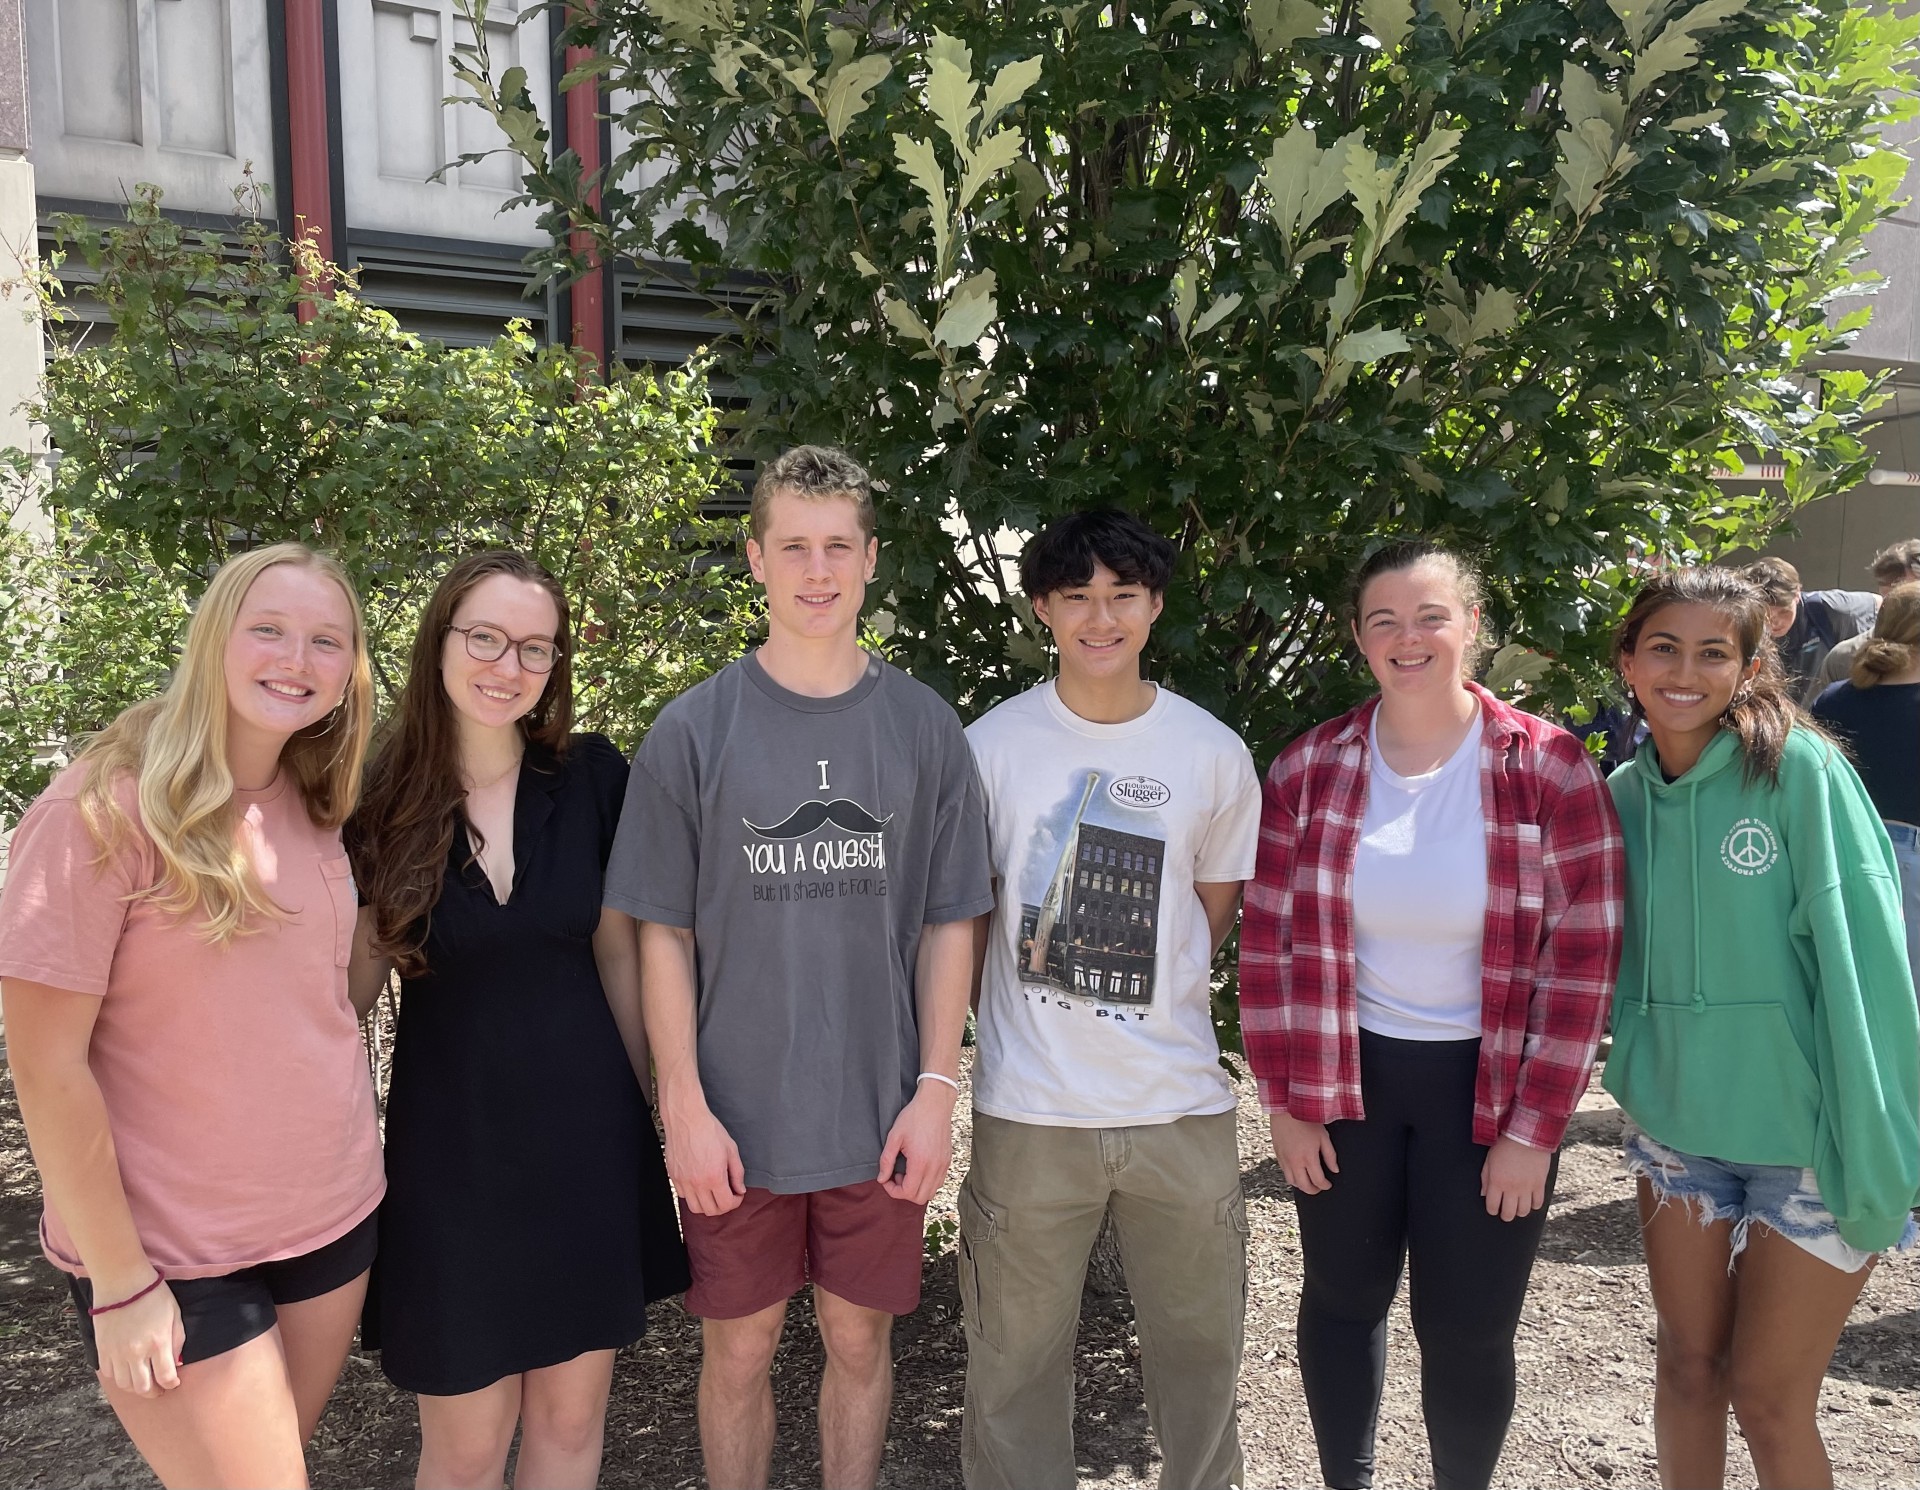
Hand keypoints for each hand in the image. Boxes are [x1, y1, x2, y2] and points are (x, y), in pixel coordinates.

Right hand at [91, 1275, 183, 1396]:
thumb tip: (175, 1362)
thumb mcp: (174, 1315)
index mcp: (158, 1343)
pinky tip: (127, 1370)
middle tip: (158, 1389)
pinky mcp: (102, 1350)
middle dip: (154, 1392)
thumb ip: (177, 1341)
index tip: (173, 1383)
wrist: (122, 1283)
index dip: (171, 1384)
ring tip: (143, 1381)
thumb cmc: (153, 1295)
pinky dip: (119, 1377)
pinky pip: (110, 1374)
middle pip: (143, 1388)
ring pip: (125, 1384)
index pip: (165, 1377)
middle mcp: (136, 1352)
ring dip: (136, 1387)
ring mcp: (117, 1353)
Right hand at [662, 1099, 745, 1215]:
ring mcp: (683, 1181)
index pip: (726, 1205)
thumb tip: (740, 1190)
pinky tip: (700, 1184)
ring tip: (713, 1192)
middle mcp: (697, 1182)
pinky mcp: (674, 1176)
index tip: (737, 1194)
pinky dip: (693, 1196)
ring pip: (695, 1208)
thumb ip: (737, 1173)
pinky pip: (684, 1196)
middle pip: (711, 1211)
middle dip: (723, 1206)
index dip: (736, 1202)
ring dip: (707, 1204)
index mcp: (714, 1176)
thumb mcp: (731, 1149)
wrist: (686, 1118)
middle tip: (727, 1195)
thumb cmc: (709, 1130)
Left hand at [878, 1082, 956, 1204]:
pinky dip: (927, 1183)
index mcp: (920, 1162)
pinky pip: (938, 1182)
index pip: (907, 1193)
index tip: (886, 1178)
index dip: (893, 1190)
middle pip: (920, 1198)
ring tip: (908, 1171)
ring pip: (931, 1192)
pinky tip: (918, 1168)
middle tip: (896, 1175)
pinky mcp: (947, 1161)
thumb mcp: (894, 1136)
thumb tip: (881, 1178)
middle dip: (904, 1192)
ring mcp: (943, 1165)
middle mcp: (935, 1167)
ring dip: (917, 1189)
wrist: (935, 1103)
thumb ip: (886, 1160)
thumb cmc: (914, 1117)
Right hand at [1270, 1110, 1337, 1193]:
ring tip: (1308, 1181)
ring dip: (1301, 1185)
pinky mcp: (1277, 1154)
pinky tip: (1298, 1171)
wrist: (1286, 1108)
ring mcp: (1284, 1159)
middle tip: (1319, 1187)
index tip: (1328, 1184)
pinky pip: (1284, 1171)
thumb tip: (1335, 1169)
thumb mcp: (1323, 1136)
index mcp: (1309, 1157)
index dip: (1325, 1186)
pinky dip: (1292, 1175)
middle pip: (1304, 1186)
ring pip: (1292, 1181)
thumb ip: (1330, 1155)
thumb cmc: (1306, 1120)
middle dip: (1313, 1190)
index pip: (1318, 1180)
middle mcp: (1295, 1161)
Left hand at [1481, 1136, 1551, 1220]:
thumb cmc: (1505, 1146)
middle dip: (1506, 1216)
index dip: (1492, 1210)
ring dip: (1519, 1212)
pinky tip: (1530, 1200)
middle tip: (1505, 1213)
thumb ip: (1485, 1178)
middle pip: (1509, 1213)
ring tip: (1518, 1207)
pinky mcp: (1540, 1185)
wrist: (1527, 1136)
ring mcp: (1527, 1188)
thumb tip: (1483, 1194)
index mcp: (1497, 1182)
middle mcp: (1512, 1188)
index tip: (1493, 1209)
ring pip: (1524, 1212)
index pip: (1492, 1206)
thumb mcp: (1489, 1160)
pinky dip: (1534, 1205)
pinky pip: (1538, 1203)